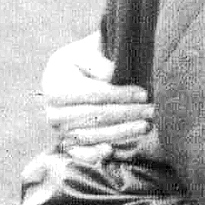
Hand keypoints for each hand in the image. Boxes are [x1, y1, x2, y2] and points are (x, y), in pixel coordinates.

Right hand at [40, 32, 152, 150]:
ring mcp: (59, 130)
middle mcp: (53, 111)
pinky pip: (79, 153)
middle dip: (127, 114)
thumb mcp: (88, 49)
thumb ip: (97, 60)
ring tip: (146, 126)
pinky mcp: (66, 144)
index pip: (94, 93)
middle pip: (96, 116)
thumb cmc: (86, 59)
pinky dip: (92, 155)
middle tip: (151, 110)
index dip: (121, 95)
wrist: (71, 75)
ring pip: (92, 135)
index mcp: (55, 85)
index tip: (144, 94)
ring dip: (121, 133)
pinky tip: (111, 151)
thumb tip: (112, 75)